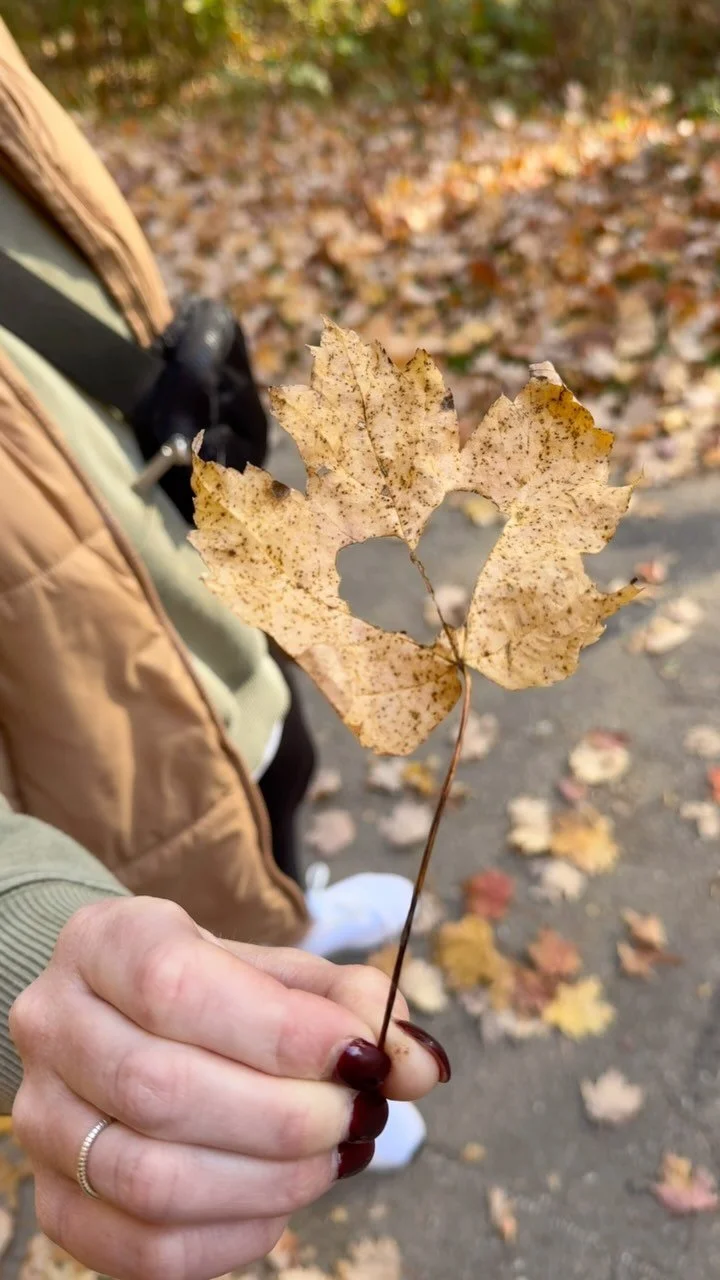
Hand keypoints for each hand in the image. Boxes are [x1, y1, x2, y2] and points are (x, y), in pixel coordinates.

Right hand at [10, 897, 445, 1279]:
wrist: (125, 1019)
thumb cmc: (217, 991)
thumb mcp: (282, 973)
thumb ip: (353, 1007)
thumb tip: (422, 1064)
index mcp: (105, 941)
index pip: (176, 986)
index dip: (281, 1031)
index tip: (362, 1055)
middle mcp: (54, 1023)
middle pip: (162, 1088)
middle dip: (286, 1117)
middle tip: (357, 1115)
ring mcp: (43, 1118)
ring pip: (151, 1178)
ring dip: (270, 1180)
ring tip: (333, 1156)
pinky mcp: (55, 1201)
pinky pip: (145, 1248)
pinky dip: (235, 1236)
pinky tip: (282, 1199)